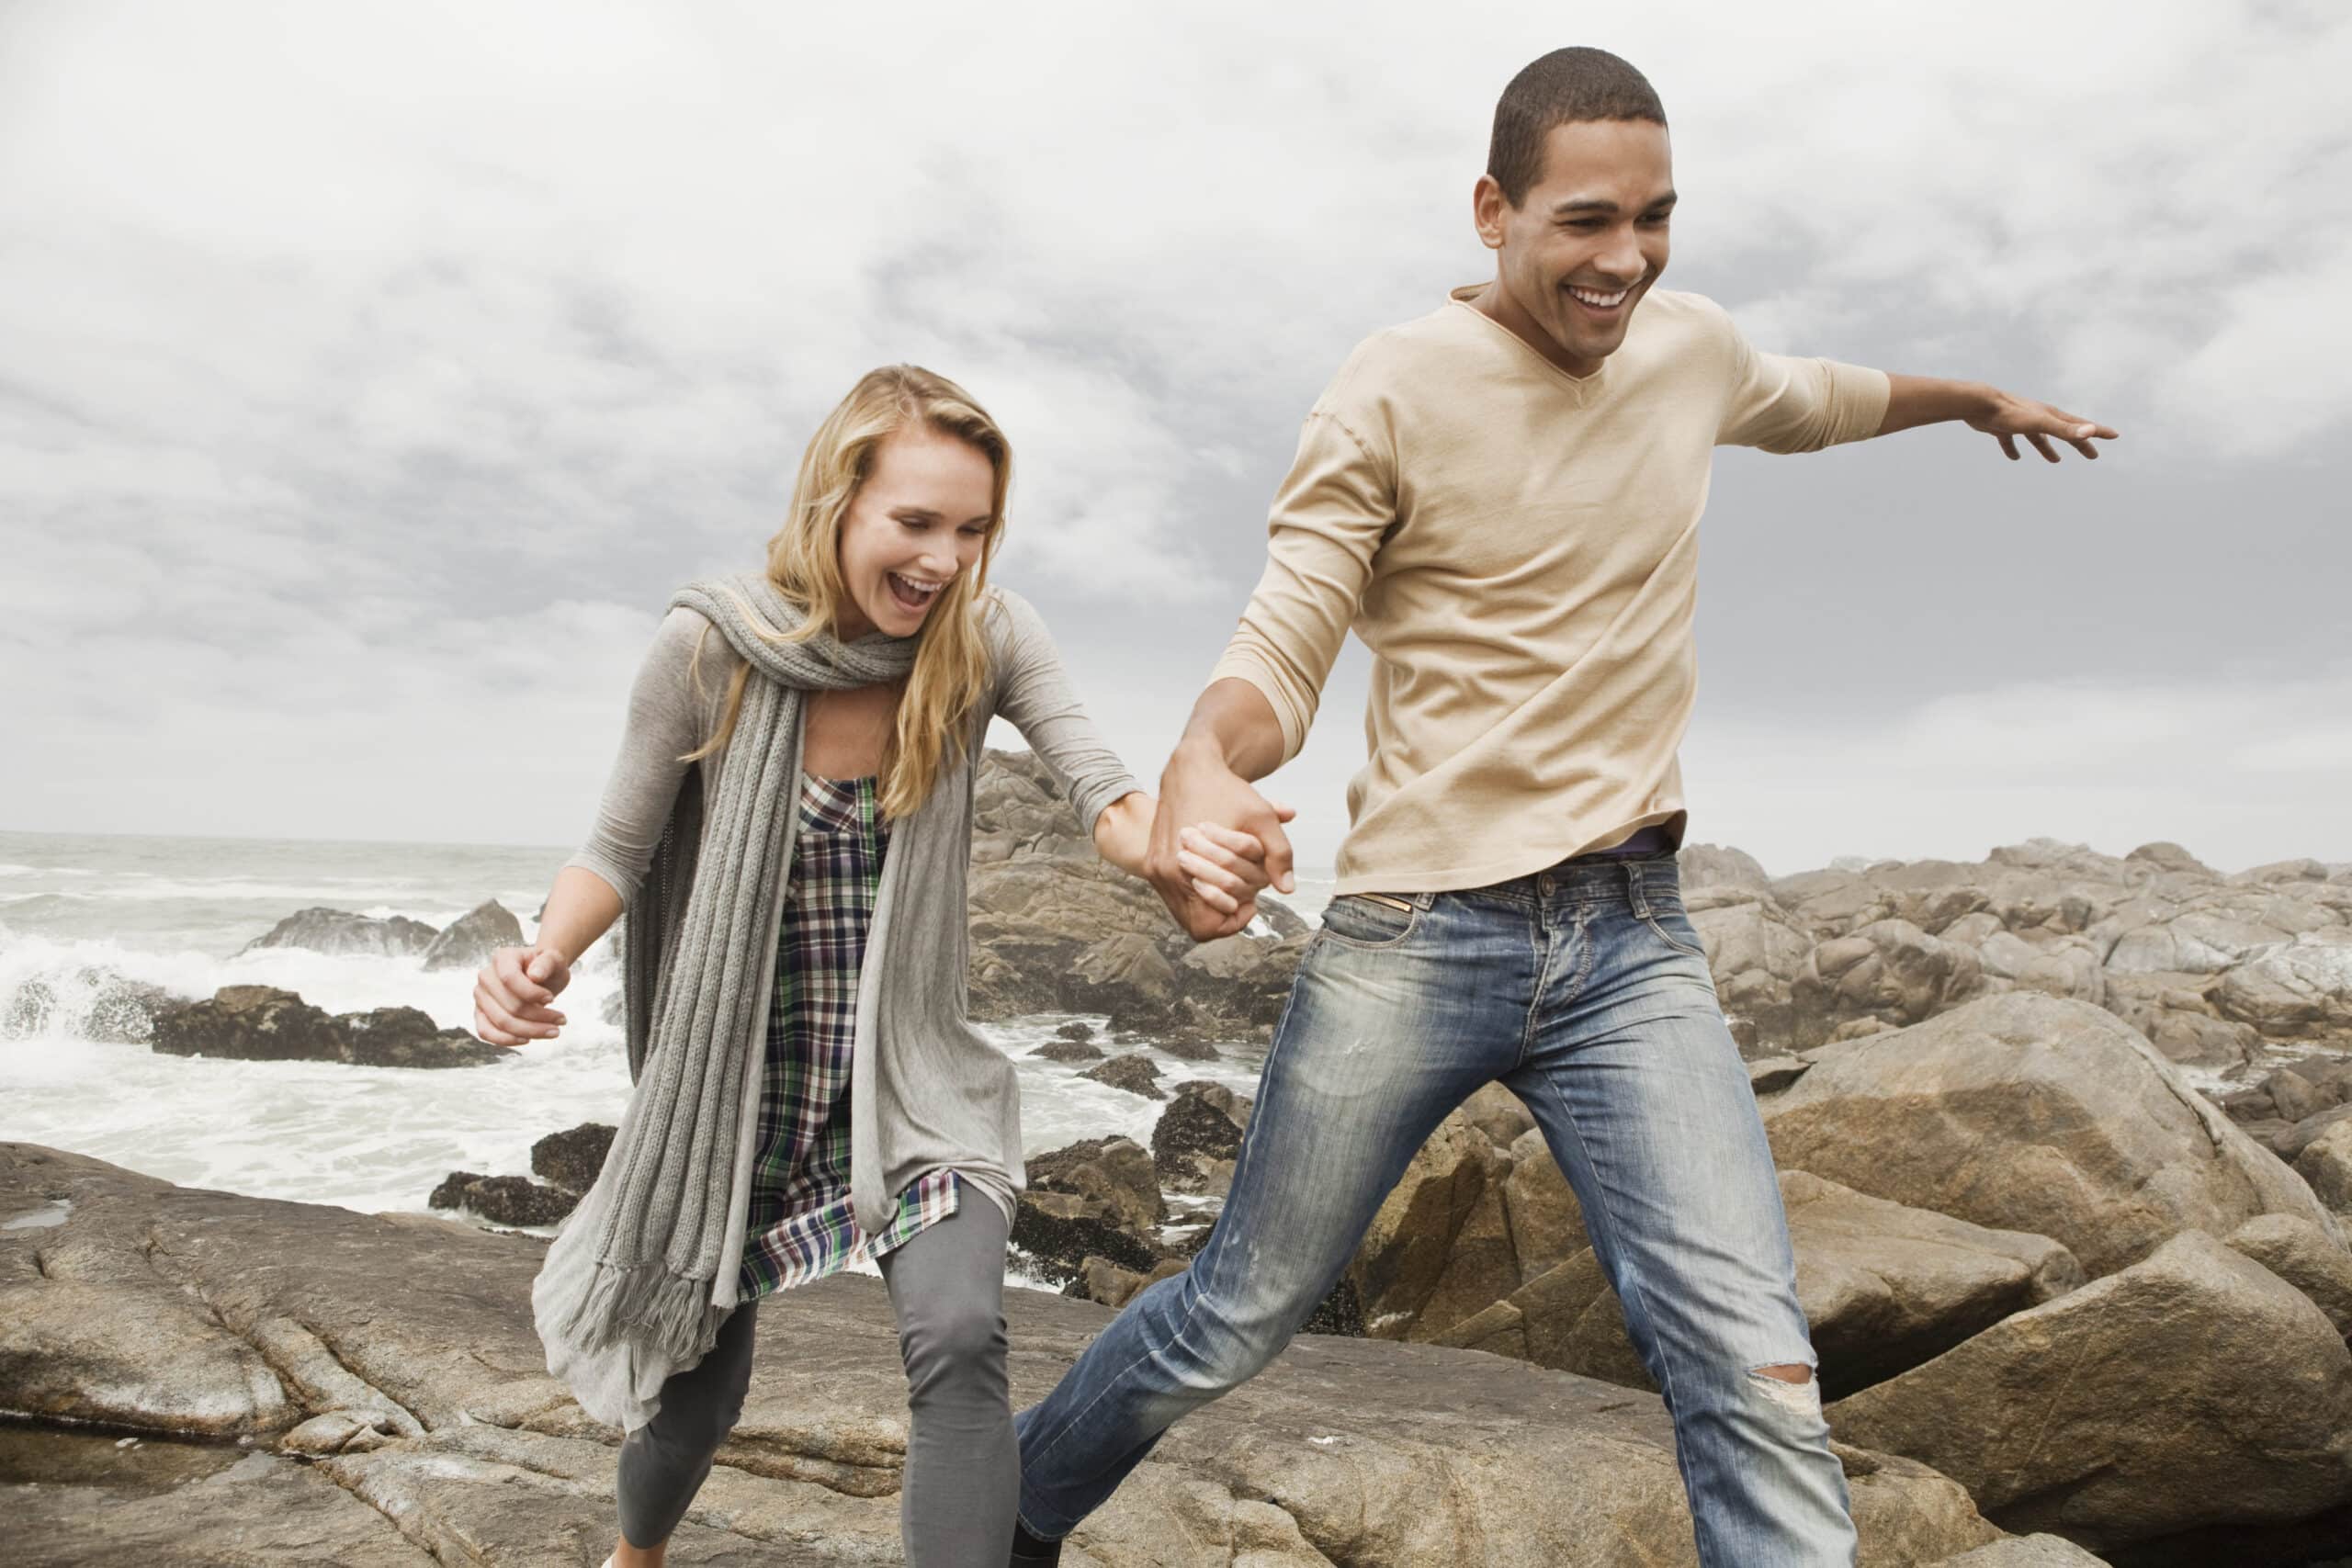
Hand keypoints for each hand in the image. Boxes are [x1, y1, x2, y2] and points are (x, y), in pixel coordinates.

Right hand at [473, 944, 571, 1046]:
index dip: (531, 993)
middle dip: (539, 1017)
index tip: (552, 998)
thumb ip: (547, 962)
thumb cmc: (547, 968)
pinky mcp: (480, 1014)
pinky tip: (528, 1039)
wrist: (541, 977)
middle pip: (510, 1005)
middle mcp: (486, 976)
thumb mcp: (554, 960)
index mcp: (502, 958)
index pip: (510, 978)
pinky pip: (486, 1032)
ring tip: (553, 1031)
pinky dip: (507, 1040)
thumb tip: (535, 975)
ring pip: (502, 1022)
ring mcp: (481, 996)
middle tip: (562, 1020)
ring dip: (530, 1031)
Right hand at [1146, 740, 1297, 942]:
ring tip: (1233, 884)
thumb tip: (1287, 889)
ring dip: (1210, 902)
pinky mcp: (1153, 862)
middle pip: (1196, 922)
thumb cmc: (1226, 791)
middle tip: (1246, 893)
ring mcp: (1155, 869)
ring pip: (1184, 910)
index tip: (1250, 904)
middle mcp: (1163, 873)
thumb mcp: (1262, 819)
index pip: (1206, 925)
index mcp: (1183, 867)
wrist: (1190, 768)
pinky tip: (1217, 874)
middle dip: (1225, 910)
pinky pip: (1175, 894)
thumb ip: (1279, 855)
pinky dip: (1197, 891)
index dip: (1232, 921)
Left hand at [1965, 389, 2117, 461]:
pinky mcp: (2001, 427)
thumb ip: (2064, 429)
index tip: (2114, 436)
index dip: (2098, 432)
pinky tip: (2014, 458)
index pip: (2081, 426)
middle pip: (2064, 432)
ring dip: (2047, 449)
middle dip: (2079, 443)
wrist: (1978, 404)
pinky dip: (2014, 449)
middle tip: (2092, 456)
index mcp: (2051, 416)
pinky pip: (2010, 441)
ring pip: (2038, 438)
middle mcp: (2038, 417)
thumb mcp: (2040, 424)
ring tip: (2055, 461)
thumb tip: (2089, 433)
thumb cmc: (2009, 413)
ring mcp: (2020, 422)